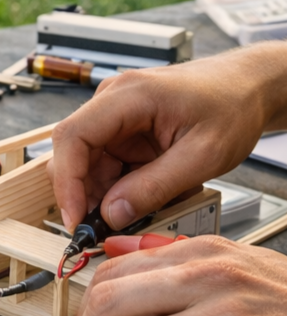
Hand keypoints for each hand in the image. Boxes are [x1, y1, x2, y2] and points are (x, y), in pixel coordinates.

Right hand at [49, 42, 286, 230]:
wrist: (249, 87)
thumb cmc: (233, 106)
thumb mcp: (204, 154)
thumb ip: (155, 187)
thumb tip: (112, 215)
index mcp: (128, 96)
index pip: (72, 137)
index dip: (67, 181)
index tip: (75, 218)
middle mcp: (111, 101)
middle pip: (72, 154)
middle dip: (83, 194)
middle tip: (103, 229)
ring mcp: (113, 116)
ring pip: (86, 165)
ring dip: (103, 195)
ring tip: (138, 211)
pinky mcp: (120, 131)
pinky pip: (105, 166)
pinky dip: (117, 189)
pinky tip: (143, 197)